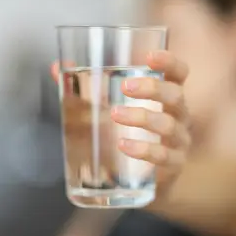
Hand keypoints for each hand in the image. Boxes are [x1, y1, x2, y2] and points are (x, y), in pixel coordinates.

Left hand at [51, 50, 189, 190]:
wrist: (141, 179)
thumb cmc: (128, 133)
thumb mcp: (108, 108)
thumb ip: (85, 88)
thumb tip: (57, 68)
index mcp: (166, 97)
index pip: (179, 74)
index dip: (169, 62)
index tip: (149, 56)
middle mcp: (178, 116)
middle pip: (176, 96)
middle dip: (152, 88)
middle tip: (125, 87)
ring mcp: (178, 141)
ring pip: (168, 125)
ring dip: (141, 117)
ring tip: (115, 115)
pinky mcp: (173, 165)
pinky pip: (163, 156)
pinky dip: (144, 149)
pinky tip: (124, 145)